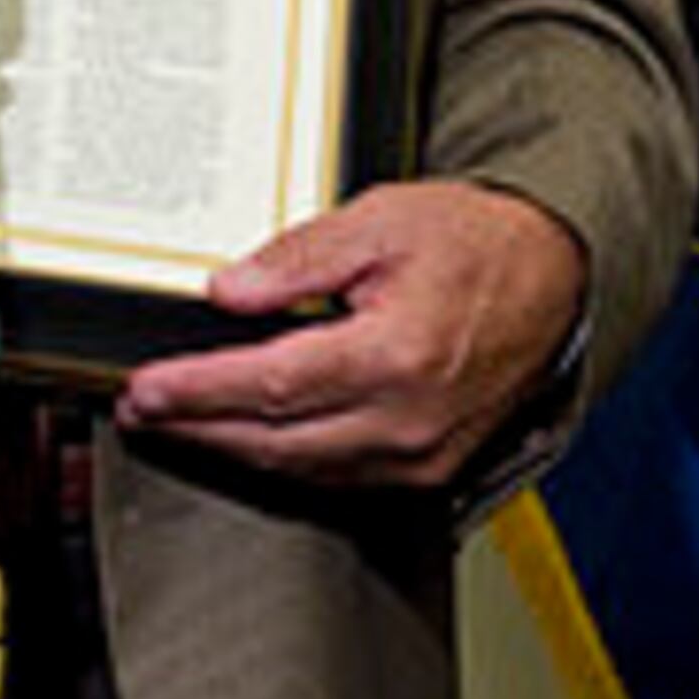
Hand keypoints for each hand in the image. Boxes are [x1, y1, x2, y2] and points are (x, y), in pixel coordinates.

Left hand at [115, 180, 585, 486]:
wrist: (555, 277)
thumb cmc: (480, 245)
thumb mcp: (384, 219)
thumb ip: (300, 258)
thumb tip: (230, 290)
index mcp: (397, 354)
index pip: (270, 384)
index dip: (197, 389)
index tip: (147, 389)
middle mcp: (409, 418)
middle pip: (274, 440)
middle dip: (198, 426)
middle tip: (144, 411)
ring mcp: (421, 454)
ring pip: (300, 470)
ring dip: (235, 449)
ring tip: (185, 423)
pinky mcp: (428, 470)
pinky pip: (337, 478)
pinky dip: (286, 461)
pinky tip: (255, 438)